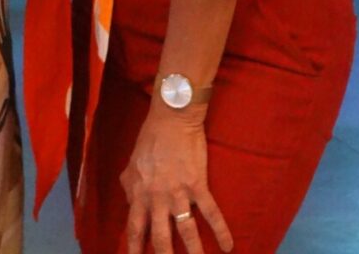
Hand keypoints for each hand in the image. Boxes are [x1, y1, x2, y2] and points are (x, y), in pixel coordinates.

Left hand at [120, 106, 232, 253]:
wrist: (172, 118)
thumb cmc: (150, 138)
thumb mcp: (133, 162)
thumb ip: (130, 185)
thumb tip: (129, 202)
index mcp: (140, 192)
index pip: (135, 227)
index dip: (134, 248)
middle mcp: (157, 196)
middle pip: (160, 236)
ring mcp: (178, 191)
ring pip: (186, 230)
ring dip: (194, 252)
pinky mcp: (197, 184)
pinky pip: (211, 212)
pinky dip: (221, 230)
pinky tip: (229, 246)